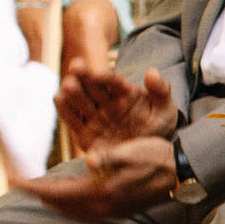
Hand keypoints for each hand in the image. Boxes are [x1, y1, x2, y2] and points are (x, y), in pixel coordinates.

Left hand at [21, 137, 176, 219]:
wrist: (182, 174)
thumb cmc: (158, 157)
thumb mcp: (133, 150)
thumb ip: (109, 156)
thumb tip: (89, 160)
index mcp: (102, 190)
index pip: (57, 192)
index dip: (32, 186)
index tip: (13, 179)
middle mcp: (103, 206)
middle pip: (60, 205)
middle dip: (38, 194)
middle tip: (21, 183)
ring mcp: (111, 211)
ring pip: (71, 211)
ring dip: (54, 201)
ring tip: (39, 191)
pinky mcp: (118, 211)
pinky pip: (84, 212)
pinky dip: (70, 205)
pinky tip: (69, 197)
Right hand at [56, 65, 177, 147]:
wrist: (148, 156)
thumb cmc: (158, 128)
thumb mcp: (165, 111)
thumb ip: (161, 92)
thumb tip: (152, 72)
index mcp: (124, 93)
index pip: (114, 81)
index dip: (106, 76)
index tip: (99, 73)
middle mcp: (106, 101)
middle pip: (92, 86)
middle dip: (84, 75)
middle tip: (76, 67)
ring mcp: (94, 116)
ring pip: (79, 100)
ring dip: (73, 91)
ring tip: (68, 84)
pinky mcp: (84, 132)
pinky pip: (71, 119)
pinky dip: (64, 108)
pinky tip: (59, 97)